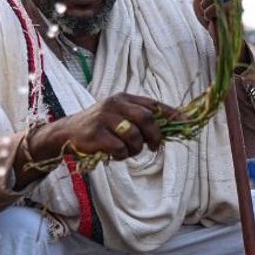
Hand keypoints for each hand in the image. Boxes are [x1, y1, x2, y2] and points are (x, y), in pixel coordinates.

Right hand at [35, 93, 182, 163]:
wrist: (66, 134)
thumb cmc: (100, 127)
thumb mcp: (119, 117)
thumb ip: (140, 119)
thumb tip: (170, 129)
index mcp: (123, 98)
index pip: (153, 104)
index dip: (172, 114)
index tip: (188, 122)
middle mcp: (114, 104)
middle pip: (147, 119)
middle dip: (155, 136)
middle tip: (154, 147)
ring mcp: (104, 118)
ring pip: (134, 137)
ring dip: (135, 149)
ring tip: (127, 151)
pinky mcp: (96, 134)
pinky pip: (120, 148)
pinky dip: (122, 155)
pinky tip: (114, 154)